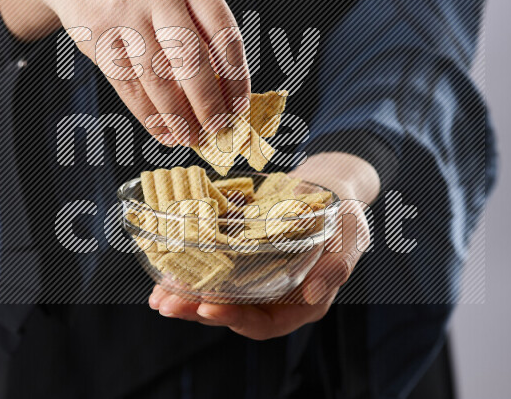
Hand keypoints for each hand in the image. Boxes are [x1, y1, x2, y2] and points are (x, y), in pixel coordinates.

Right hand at [0, 0, 249, 145]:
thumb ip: (202, 29)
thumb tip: (225, 94)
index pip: (223, 32)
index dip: (236, 76)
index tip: (239, 107)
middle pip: (191, 58)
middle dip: (208, 102)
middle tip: (218, 129)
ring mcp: (124, 13)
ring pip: (158, 78)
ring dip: (179, 117)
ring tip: (191, 137)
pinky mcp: (98, 37)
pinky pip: (129, 87)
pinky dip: (150, 116)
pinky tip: (165, 131)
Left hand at [149, 152, 379, 339]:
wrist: (329, 186)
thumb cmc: (346, 215)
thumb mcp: (351, 238)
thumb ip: (336, 267)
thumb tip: (313, 293)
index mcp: (302, 303)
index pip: (266, 323)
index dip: (236, 320)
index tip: (209, 308)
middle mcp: (274, 297)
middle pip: (233, 313)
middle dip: (198, 310)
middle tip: (168, 305)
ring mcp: (255, 278)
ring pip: (217, 294)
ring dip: (186, 295)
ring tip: (158, 295)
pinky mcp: (240, 257)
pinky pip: (212, 268)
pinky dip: (189, 269)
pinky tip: (165, 267)